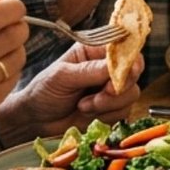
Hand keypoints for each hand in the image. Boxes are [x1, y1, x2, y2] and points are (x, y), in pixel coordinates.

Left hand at [4, 42, 143, 138]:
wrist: (35, 121)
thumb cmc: (43, 92)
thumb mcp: (62, 76)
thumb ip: (90, 70)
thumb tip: (116, 66)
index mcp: (94, 51)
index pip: (123, 48)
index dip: (130, 59)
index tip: (127, 72)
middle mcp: (106, 67)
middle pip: (133, 72)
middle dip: (118, 87)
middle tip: (100, 94)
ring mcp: (111, 88)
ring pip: (131, 94)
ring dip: (108, 104)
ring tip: (84, 106)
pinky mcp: (112, 108)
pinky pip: (124, 111)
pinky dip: (107, 115)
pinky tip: (87, 114)